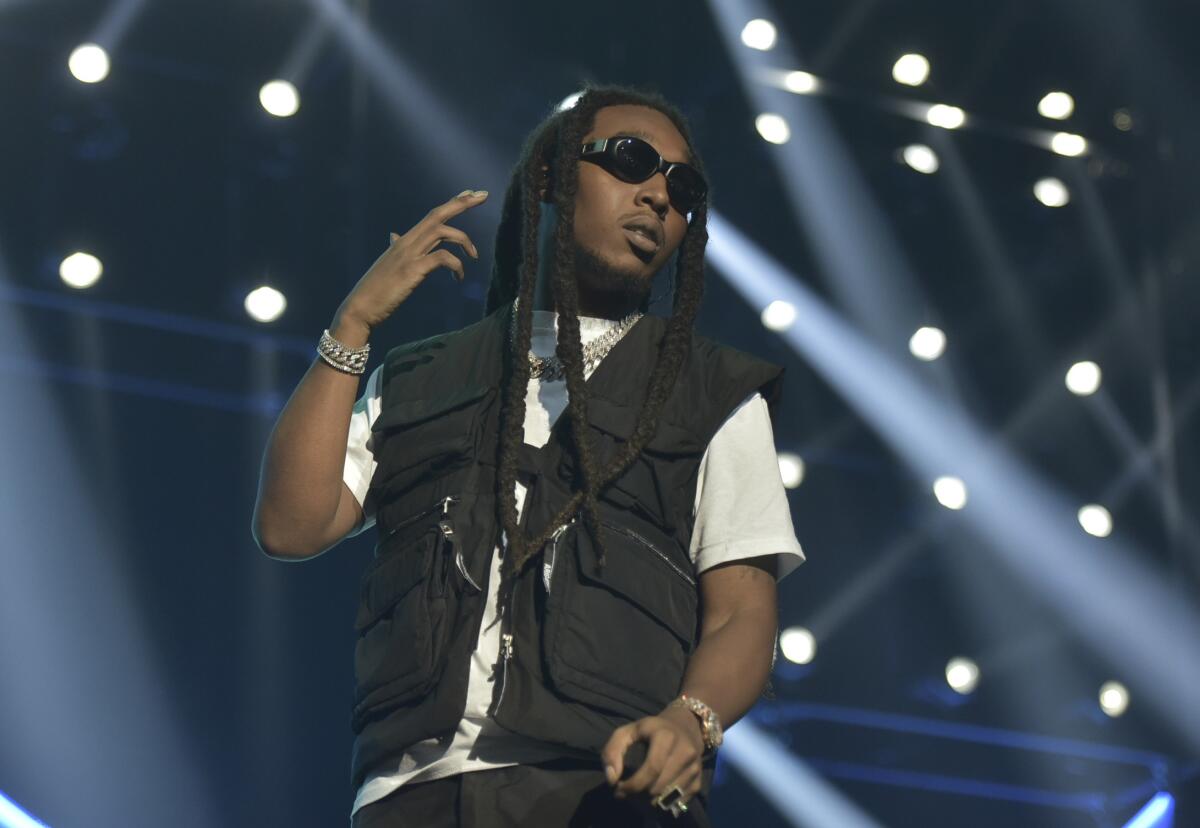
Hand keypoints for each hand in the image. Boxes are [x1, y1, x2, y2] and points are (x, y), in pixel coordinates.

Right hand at [336, 189, 487, 331]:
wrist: (359, 308)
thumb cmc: (375, 290)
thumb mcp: (388, 264)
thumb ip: (395, 248)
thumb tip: (393, 237)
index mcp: (404, 241)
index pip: (432, 215)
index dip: (452, 203)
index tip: (470, 193)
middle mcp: (407, 242)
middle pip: (438, 214)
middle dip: (462, 203)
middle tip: (483, 195)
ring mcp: (409, 255)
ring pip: (442, 231)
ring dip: (464, 240)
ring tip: (474, 256)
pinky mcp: (413, 270)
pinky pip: (442, 258)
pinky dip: (456, 265)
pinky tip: (458, 279)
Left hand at [601, 706, 704, 805]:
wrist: (687, 726)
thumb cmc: (652, 730)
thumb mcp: (628, 731)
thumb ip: (612, 750)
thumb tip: (612, 778)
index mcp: (666, 736)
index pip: (651, 769)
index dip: (633, 785)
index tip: (619, 789)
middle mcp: (685, 752)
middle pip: (658, 787)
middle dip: (637, 795)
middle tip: (626, 792)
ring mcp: (694, 767)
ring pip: (668, 798)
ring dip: (649, 801)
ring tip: (639, 793)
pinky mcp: (699, 780)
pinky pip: (678, 802)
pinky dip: (663, 803)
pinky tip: (654, 794)